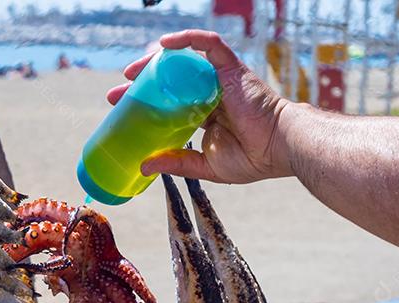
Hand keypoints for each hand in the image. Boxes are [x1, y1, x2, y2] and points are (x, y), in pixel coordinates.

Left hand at [107, 30, 295, 183]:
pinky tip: (164, 45)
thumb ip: (176, 163)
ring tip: (132, 71)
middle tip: (119, 92)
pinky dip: (188, 39)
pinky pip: (209, 44)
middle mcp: (210, 93)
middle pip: (171, 81)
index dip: (145, 104)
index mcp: (204, 114)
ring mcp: (220, 79)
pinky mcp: (230, 67)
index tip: (121, 108)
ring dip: (156, 62)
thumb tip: (143, 166)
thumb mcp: (205, 165)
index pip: (168, 104)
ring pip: (184, 61)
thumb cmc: (252, 158)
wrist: (279, 147)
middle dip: (142, 84)